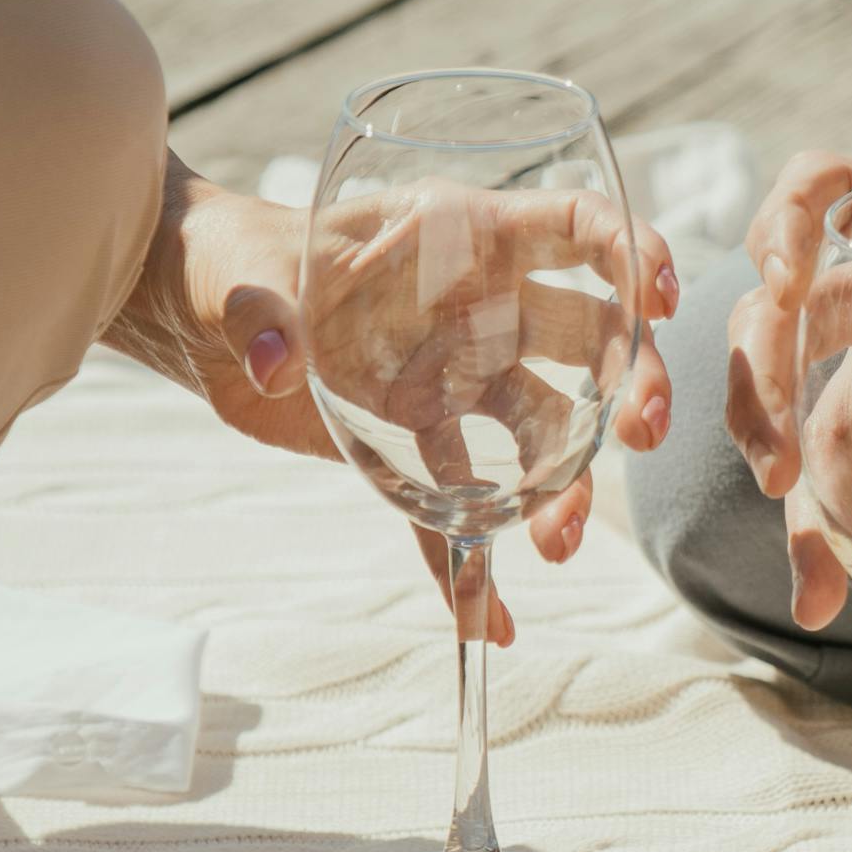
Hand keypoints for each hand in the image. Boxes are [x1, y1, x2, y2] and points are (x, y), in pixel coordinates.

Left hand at [108, 157, 676, 644]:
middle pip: (591, 338)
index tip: (661, 299)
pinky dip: (472, 567)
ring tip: (555, 545)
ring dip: (566, 485)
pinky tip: (488, 623)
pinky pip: (461, 508)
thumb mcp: (237, 274)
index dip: (633, 250)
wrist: (190, 312)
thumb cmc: (223, 257)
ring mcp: (457, 377)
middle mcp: (479, 309)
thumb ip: (259, 312)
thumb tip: (274, 361)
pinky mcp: (416, 441)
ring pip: (544, 431)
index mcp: (457, 238)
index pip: (573, 227)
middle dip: (632, 382)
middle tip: (641, 435)